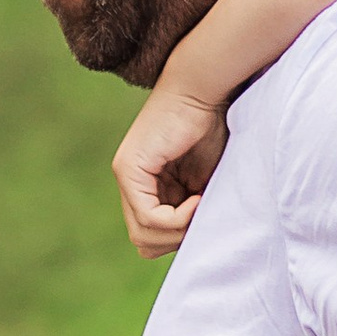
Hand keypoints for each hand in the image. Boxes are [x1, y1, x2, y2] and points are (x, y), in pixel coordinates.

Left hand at [113, 84, 229, 255]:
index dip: (180, 237)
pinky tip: (197, 198)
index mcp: (144, 186)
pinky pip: (149, 217)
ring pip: (144, 235)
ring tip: (202, 204)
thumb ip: (193, 210)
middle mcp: (128, 183)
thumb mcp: (204, 181)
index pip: (150, 236)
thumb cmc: (212, 128)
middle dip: (177, 239)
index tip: (206, 215)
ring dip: (179, 230)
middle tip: (203, 215)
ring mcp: (125, 176)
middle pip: (144, 241)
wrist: (203, 91)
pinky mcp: (129, 170)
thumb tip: (194, 245)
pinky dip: (177, 218)